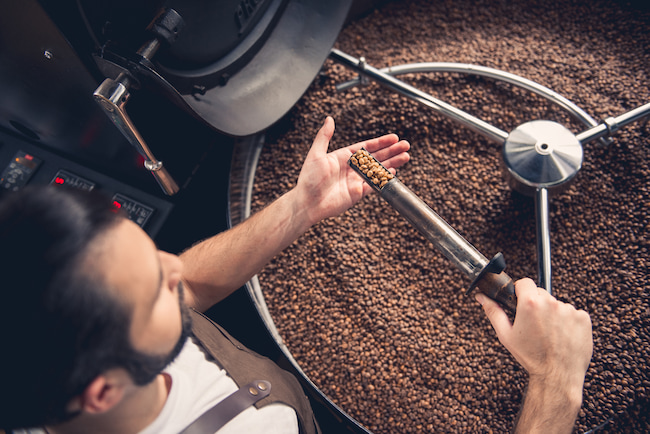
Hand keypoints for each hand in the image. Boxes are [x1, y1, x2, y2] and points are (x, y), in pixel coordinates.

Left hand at [295, 116, 409, 224]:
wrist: (307, 203)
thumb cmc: (308, 179)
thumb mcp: (316, 154)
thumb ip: (324, 136)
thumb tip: (329, 119)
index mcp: (343, 157)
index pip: (366, 147)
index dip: (380, 142)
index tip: (393, 137)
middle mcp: (351, 168)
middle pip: (376, 157)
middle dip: (391, 151)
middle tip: (405, 145)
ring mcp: (355, 181)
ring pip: (378, 170)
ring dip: (392, 163)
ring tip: (405, 156)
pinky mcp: (357, 194)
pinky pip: (374, 185)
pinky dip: (383, 179)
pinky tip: (393, 172)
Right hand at [476, 278, 592, 432]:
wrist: (557, 375)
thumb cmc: (531, 357)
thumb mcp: (506, 335)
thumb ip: (493, 312)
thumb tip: (482, 297)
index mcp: (530, 303)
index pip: (525, 283)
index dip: (521, 291)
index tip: (521, 301)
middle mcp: (551, 303)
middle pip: (541, 294)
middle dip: (537, 305)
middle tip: (534, 324)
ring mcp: (569, 310)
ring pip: (557, 305)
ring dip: (553, 314)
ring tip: (550, 334)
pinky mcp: (583, 318)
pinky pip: (573, 314)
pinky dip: (568, 322)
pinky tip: (562, 336)